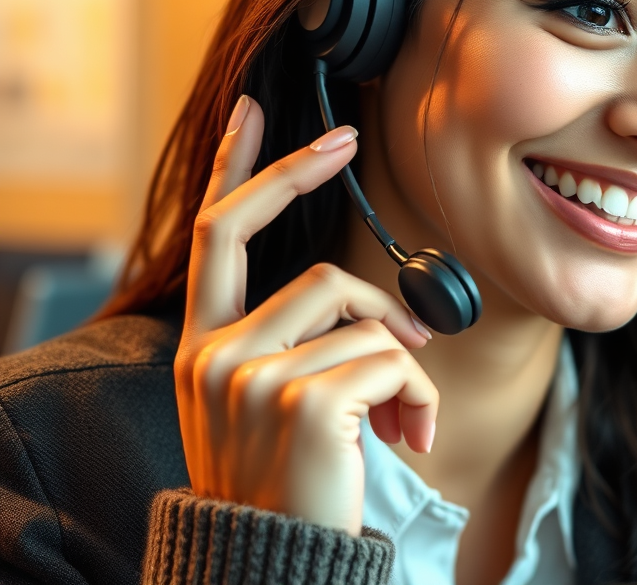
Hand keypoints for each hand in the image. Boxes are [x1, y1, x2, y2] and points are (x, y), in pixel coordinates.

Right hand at [174, 95, 436, 534]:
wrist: (274, 570)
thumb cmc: (287, 481)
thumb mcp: (269, 401)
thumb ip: (299, 340)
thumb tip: (380, 310)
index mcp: (204, 344)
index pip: (215, 234)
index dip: (236, 166)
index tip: (255, 111)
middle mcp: (213, 353)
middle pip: (303, 261)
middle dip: (339, 231)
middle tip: (366, 193)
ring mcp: (251, 376)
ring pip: (361, 314)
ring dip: (404, 361)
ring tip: (406, 416)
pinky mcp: (302, 403)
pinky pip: (390, 359)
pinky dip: (417, 395)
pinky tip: (408, 437)